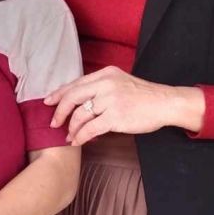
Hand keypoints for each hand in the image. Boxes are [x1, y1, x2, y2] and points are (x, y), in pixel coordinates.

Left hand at [46, 68, 203, 145]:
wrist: (165, 103)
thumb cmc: (144, 96)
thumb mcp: (121, 82)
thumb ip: (101, 87)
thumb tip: (80, 99)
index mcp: (106, 74)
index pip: (76, 83)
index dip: (60, 93)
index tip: (48, 102)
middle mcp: (106, 84)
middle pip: (73, 97)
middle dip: (59, 112)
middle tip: (53, 123)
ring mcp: (110, 100)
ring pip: (80, 115)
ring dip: (71, 128)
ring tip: (69, 136)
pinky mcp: (115, 117)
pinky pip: (90, 129)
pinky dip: (81, 136)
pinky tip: (78, 141)